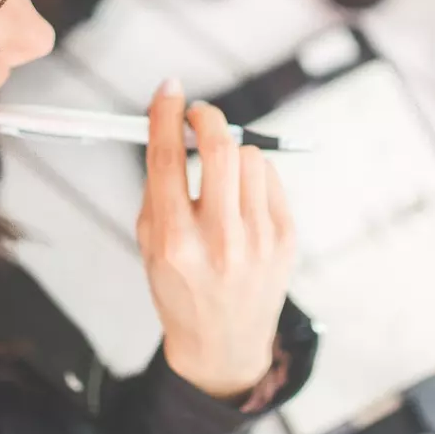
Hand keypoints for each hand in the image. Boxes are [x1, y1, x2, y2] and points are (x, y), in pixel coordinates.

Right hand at [136, 79, 296, 399]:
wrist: (222, 343)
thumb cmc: (180, 288)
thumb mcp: (149, 244)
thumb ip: (158, 186)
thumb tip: (169, 125)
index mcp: (173, 241)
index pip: (167, 158)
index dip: (166, 114)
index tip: (168, 90)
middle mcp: (218, 240)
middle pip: (219, 147)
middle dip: (207, 117)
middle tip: (198, 115)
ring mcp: (258, 240)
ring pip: (250, 157)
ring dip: (231, 152)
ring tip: (220, 176)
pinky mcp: (285, 238)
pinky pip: (270, 179)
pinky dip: (253, 176)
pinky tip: (241, 199)